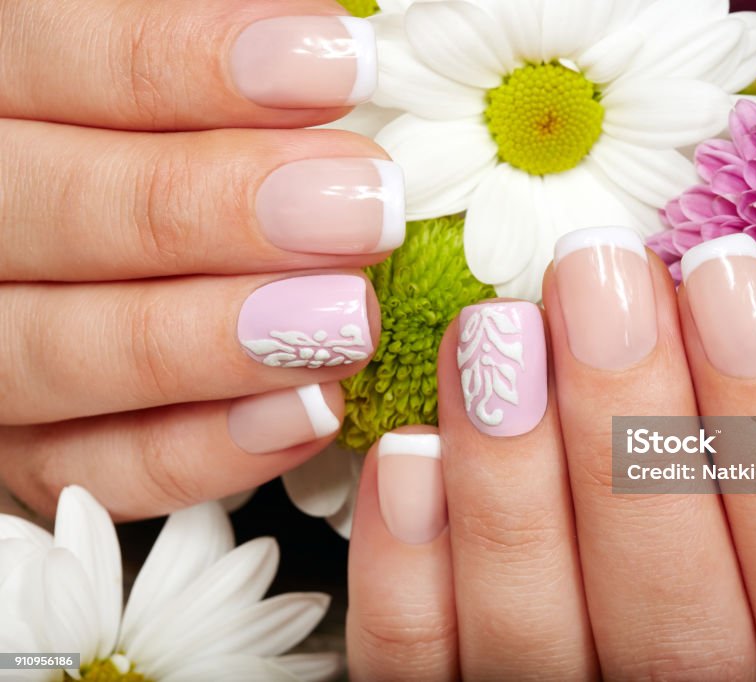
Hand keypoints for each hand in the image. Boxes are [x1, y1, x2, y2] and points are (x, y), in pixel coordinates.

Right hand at [0, 0, 399, 519]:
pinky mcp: (17, 443)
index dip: (188, 63)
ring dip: (211, 341)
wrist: (103, 230)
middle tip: (364, 209)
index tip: (338, 62)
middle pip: (55, 209)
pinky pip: (88, 467)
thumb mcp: (131, 53)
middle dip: (215, 210)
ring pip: (61, 349)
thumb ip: (191, 35)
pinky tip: (311, 411)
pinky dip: (200, 452)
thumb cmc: (146, 134)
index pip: (52, 53)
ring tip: (348, 321)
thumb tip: (334, 28)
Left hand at [344, 228, 755, 679]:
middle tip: (595, 275)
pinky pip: (419, 668)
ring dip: (508, 477)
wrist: (666, 651)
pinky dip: (408, 567)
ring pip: (533, 639)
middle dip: (627, 429)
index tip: (730, 275)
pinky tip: (410, 452)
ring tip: (495, 330)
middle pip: (670, 618)